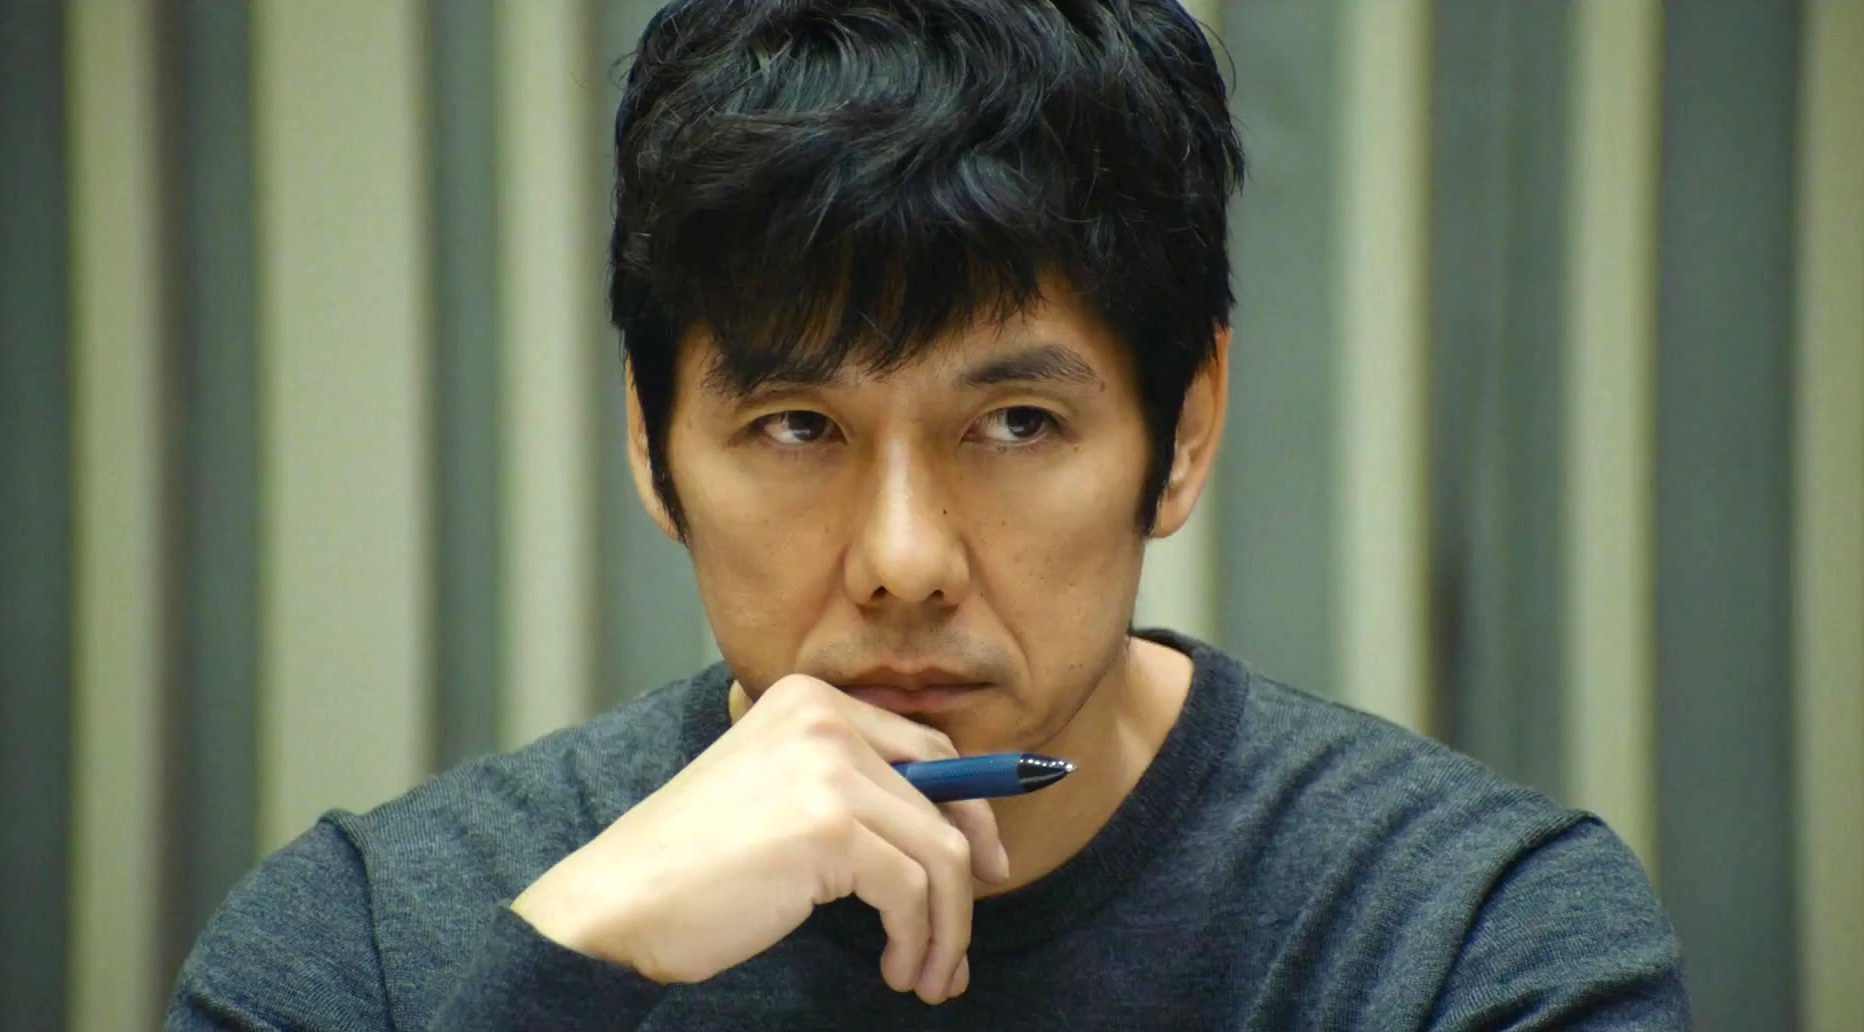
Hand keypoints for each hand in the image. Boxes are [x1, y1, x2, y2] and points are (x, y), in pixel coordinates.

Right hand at [509, 674, 1012, 1003]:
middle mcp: (824, 718)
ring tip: (928, 973)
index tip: (986, 865)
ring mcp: (830, 768)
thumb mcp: (779, 796)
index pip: (926, 747)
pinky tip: (896, 968)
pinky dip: (919, 939)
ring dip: (947, 926)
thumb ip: (849, 789)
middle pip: (947, 795)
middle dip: (972, 871)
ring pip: (943, 852)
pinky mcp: (832, 827)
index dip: (970, 809)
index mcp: (808, 699)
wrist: (619, 903)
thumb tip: (951, 831)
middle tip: (965, 934)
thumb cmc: (691, 866)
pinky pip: (915, 891)